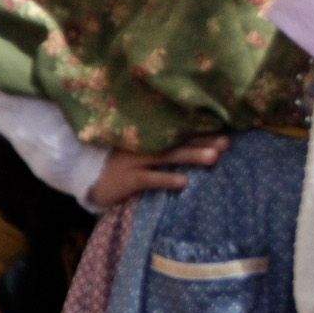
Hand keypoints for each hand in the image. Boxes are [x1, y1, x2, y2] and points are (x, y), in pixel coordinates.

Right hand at [90, 136, 227, 207]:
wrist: (86, 176)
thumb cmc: (120, 163)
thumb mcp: (139, 149)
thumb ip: (162, 144)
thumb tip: (198, 144)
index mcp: (149, 135)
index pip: (180, 130)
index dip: (202, 130)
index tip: (225, 129)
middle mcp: (144, 143)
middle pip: (178, 140)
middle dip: (203, 141)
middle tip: (226, 142)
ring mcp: (134, 160)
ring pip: (167, 156)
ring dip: (191, 156)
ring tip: (214, 158)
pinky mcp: (127, 178)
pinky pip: (150, 178)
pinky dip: (167, 179)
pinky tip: (185, 183)